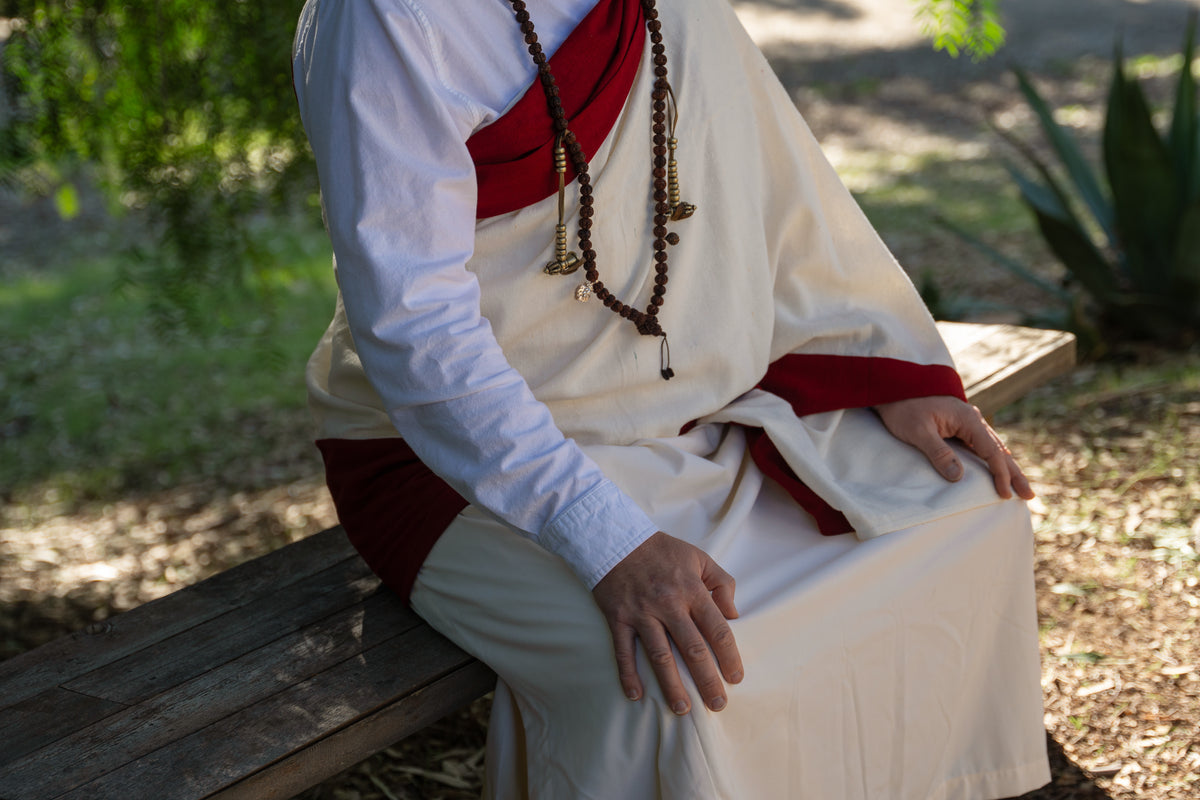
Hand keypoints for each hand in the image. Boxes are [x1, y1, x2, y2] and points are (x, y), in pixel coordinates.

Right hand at [591, 532, 742, 714]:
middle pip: (692, 649)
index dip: (729, 656)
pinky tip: (636, 695)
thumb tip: (733, 613)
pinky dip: (628, 674)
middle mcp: (668, 604)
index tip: (736, 678)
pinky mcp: (618, 618)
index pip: (717, 629)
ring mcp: (641, 613)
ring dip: (671, 685)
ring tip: (682, 709)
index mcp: (691, 590)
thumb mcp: (699, 557)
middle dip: (707, 680)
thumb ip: (722, 583)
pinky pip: (623, 651)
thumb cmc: (661, 550)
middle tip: (717, 704)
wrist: (615, 538)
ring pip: (659, 656)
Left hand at [874, 395, 1034, 499]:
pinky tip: (999, 470)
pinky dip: (993, 459)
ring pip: (993, 448)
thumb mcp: (918, 432)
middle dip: (1014, 474)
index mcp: (967, 419)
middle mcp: (973, 420)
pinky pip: (982, 445)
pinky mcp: (960, 426)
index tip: (1006, 494)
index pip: (991, 452)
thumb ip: (939, 453)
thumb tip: (959, 477)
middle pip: (999, 450)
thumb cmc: (904, 408)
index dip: (1000, 474)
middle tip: (1029, 496)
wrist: (893, 387)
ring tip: (1020, 487)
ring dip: (1006, 468)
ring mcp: (968, 422)